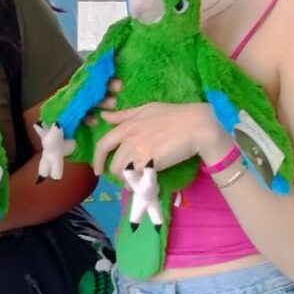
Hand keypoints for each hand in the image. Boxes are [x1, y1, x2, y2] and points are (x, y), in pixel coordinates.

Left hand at [91, 100, 228, 176]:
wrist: (196, 125)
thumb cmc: (175, 115)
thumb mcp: (147, 109)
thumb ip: (125, 115)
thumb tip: (104, 116)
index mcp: (127, 126)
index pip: (102, 145)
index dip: (97, 160)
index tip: (98, 169)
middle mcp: (129, 138)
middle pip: (113, 164)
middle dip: (118, 174)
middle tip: (129, 177)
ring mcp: (138, 151)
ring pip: (123, 174)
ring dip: (129, 181)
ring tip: (140, 181)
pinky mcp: (149, 163)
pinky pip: (135, 179)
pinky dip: (138, 184)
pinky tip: (146, 184)